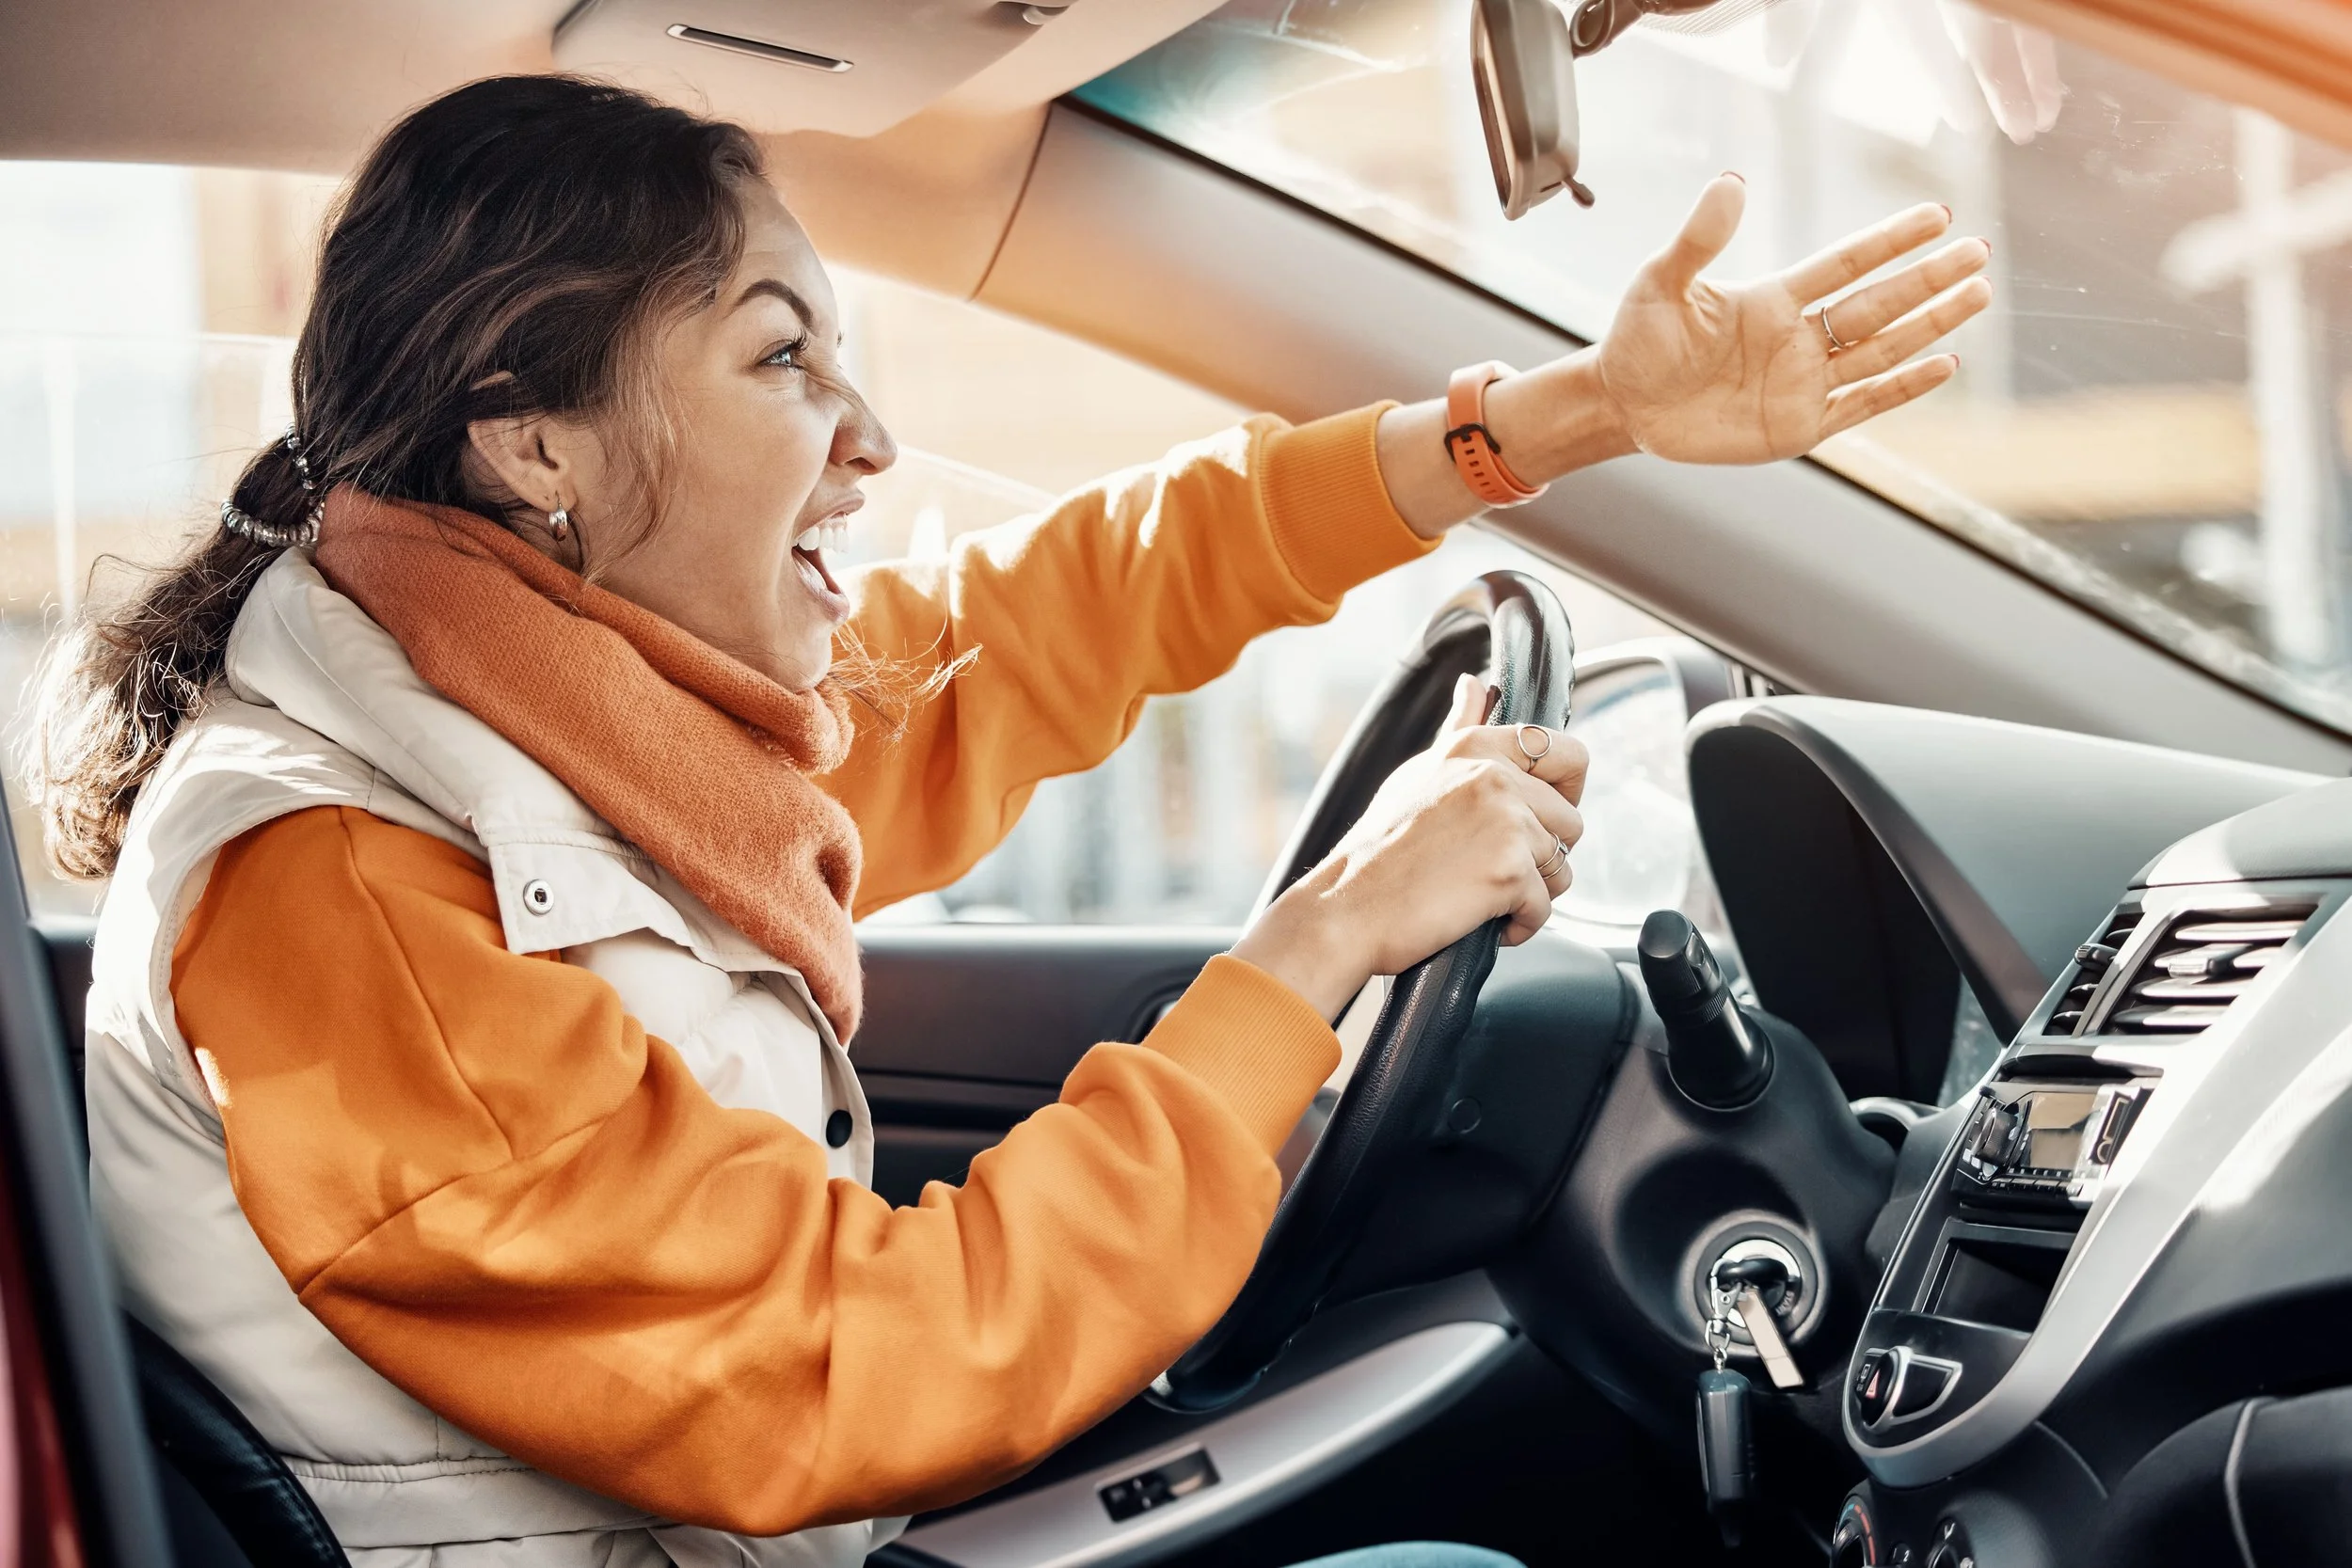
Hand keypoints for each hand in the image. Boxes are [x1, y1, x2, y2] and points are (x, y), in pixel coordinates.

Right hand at [1231, 675, 1588, 1018]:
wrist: (1345, 909)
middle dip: (1543, 854)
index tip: (1539, 816)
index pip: (1568, 754)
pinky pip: (1544, 907)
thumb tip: (1475, 685)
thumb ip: (1459, 728)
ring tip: (1483, 894)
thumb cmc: (1377, 850)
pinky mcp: (1510, 871)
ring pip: (1562, 867)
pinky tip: (1483, 921)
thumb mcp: (1418, 773)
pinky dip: (1520, 925)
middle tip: (1494, 867)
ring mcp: (1506, 822)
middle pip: (1571, 820)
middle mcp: (1495, 776)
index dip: (1565, 792)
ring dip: (1531, 892)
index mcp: (1476, 746)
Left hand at [1593, 175, 1991, 462]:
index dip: (1891, 241)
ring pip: (1883, 349)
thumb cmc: (1639, 340)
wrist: (1622, 405)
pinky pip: (1863, 403)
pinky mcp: (1798, 426)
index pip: (1846, 263)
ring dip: (1930, 324)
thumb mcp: (1662, 282)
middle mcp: (1799, 337)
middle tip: (1979, 252)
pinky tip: (1944, 363)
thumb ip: (1700, 239)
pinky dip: (1903, 386)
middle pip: (1878, 304)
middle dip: (1928, 279)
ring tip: (1978, 293)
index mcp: (1774, 298)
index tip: (1937, 216)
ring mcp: (1804, 382)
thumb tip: (1731, 181)